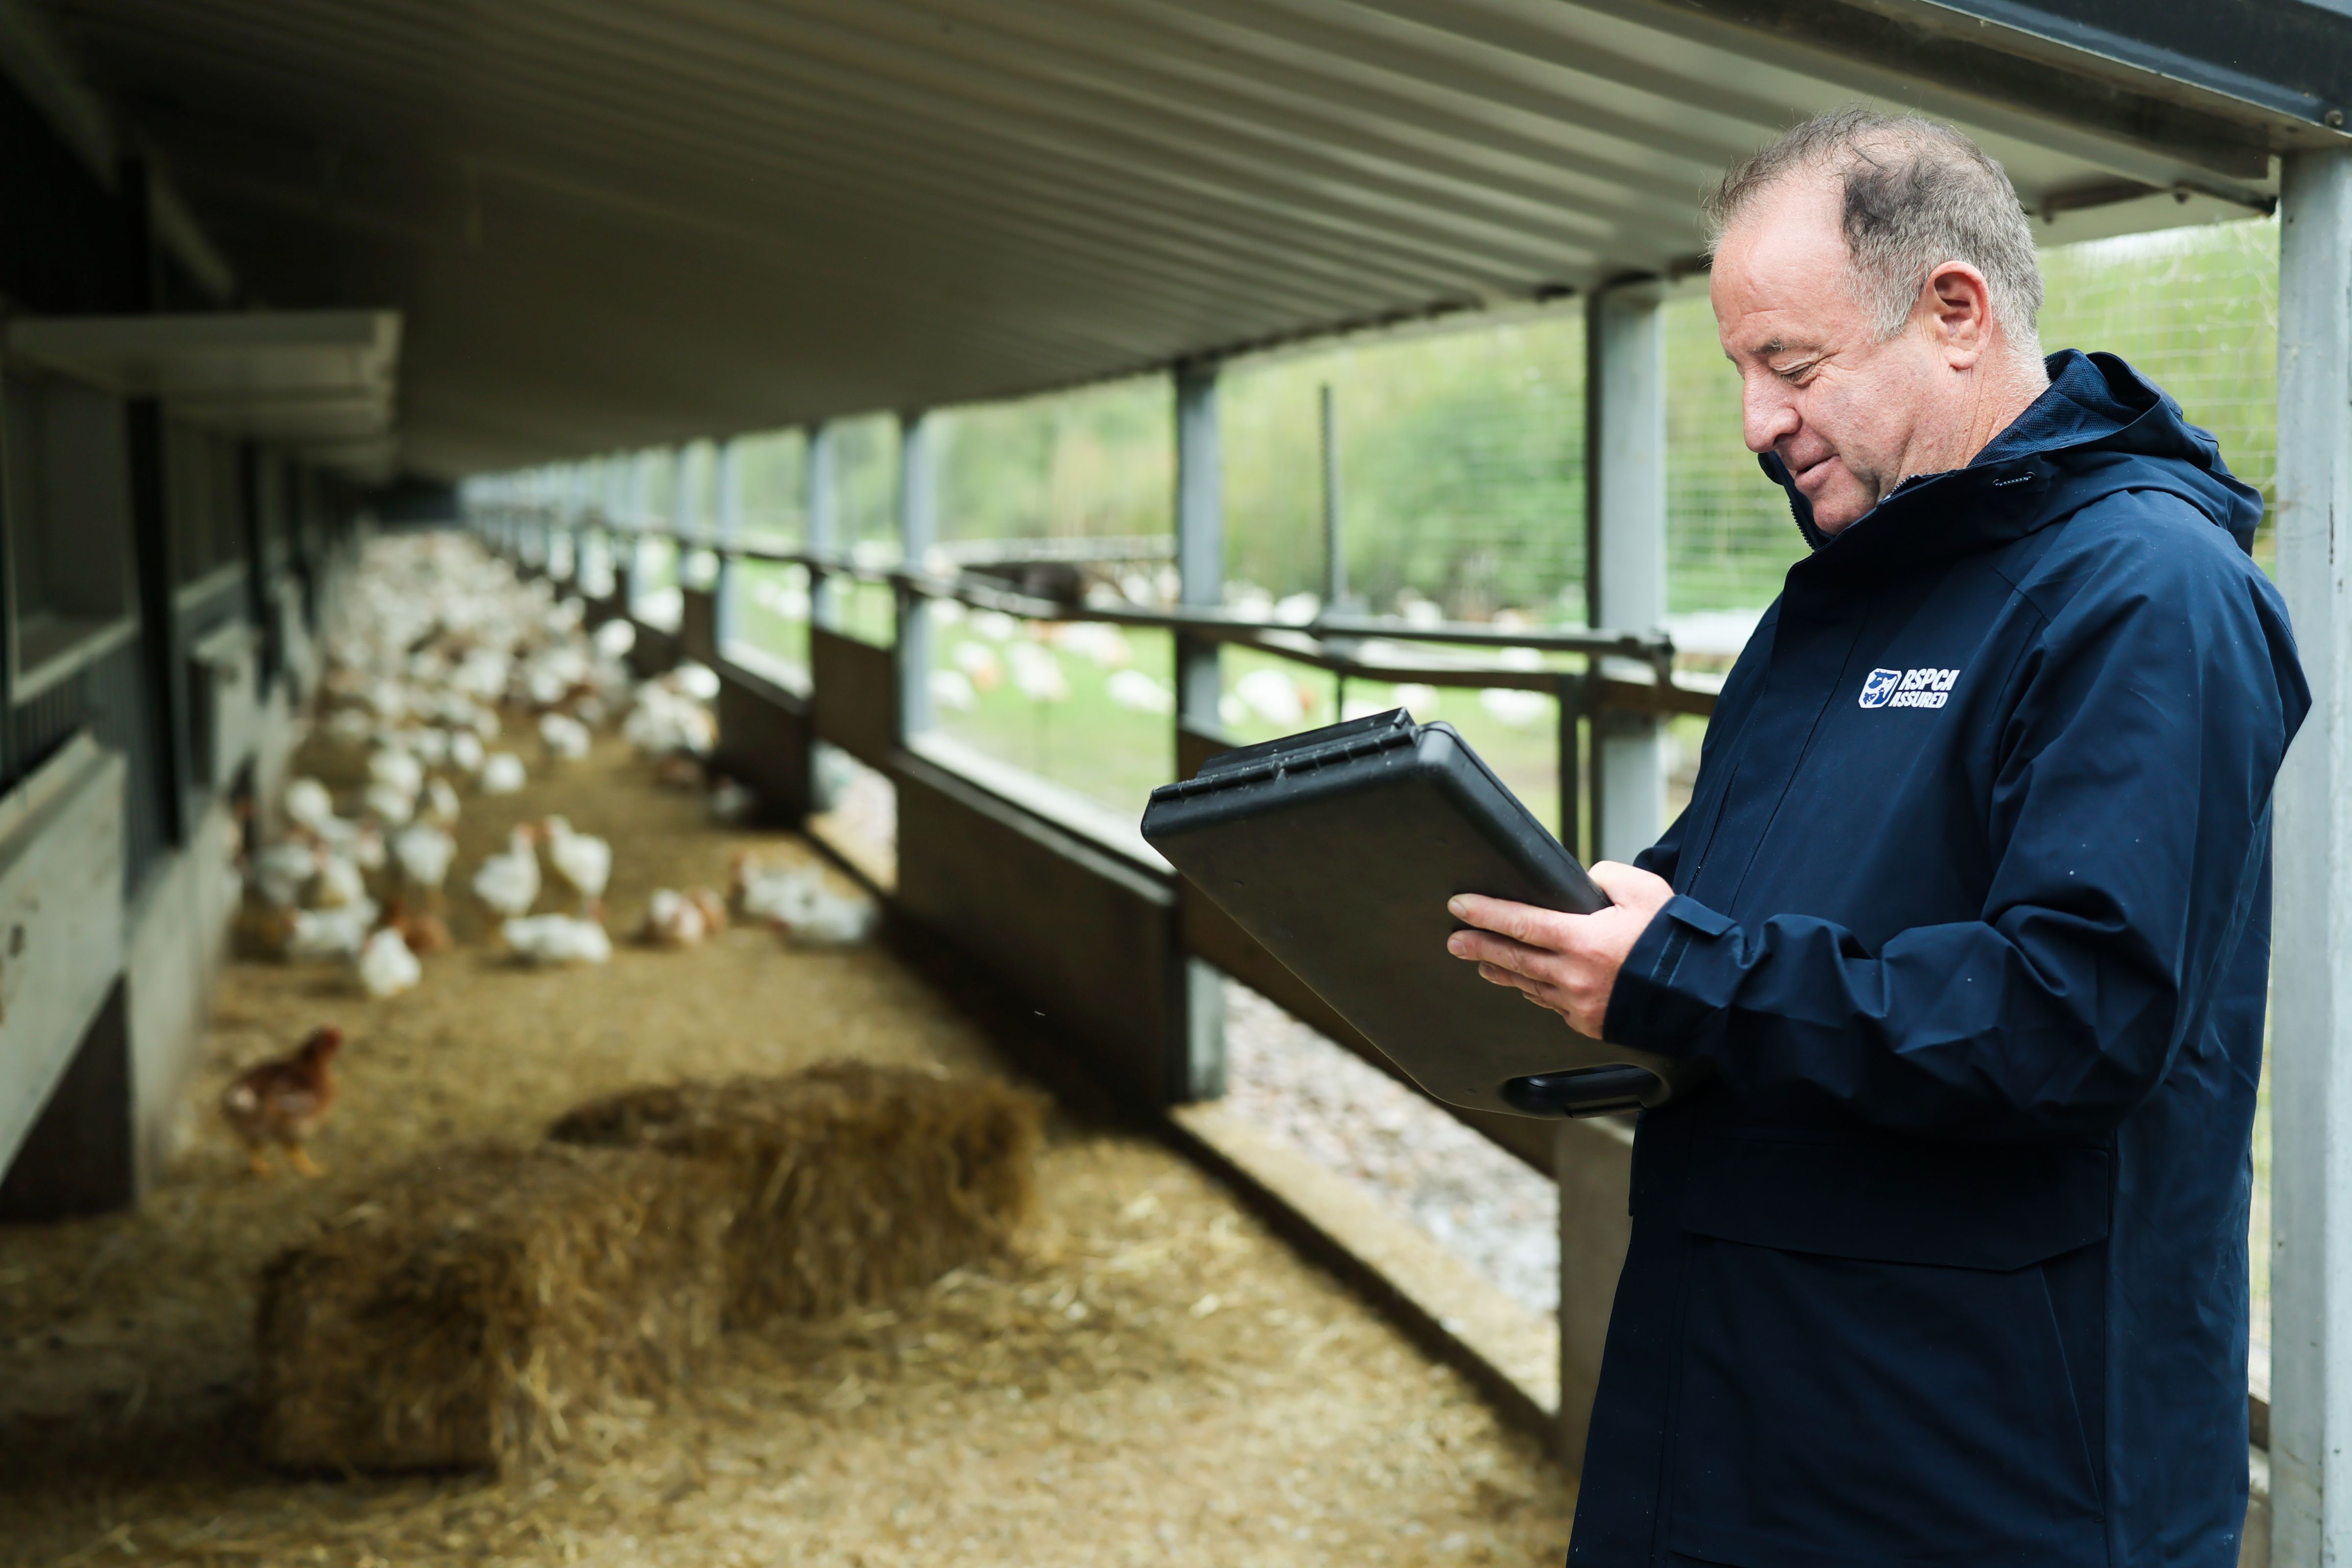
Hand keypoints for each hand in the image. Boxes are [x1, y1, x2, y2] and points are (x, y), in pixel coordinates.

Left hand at [1443, 863, 1674, 1035]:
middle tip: (1454, 940)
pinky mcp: (1589, 1023)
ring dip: (1501, 972)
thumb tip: (1583, 883)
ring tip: (1481, 963)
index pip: (1519, 923)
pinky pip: (1553, 1005)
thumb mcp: (1643, 890)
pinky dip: (1536, 991)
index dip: (1485, 913)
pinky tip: (1525, 984)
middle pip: (1512, 958)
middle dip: (1478, 947)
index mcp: (1582, 940)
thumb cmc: (1675, 940)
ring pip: (1528, 985)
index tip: (1459, 907)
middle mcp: (1573, 976)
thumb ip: (1605, 877)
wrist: (1705, 994)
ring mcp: (1579, 1004)